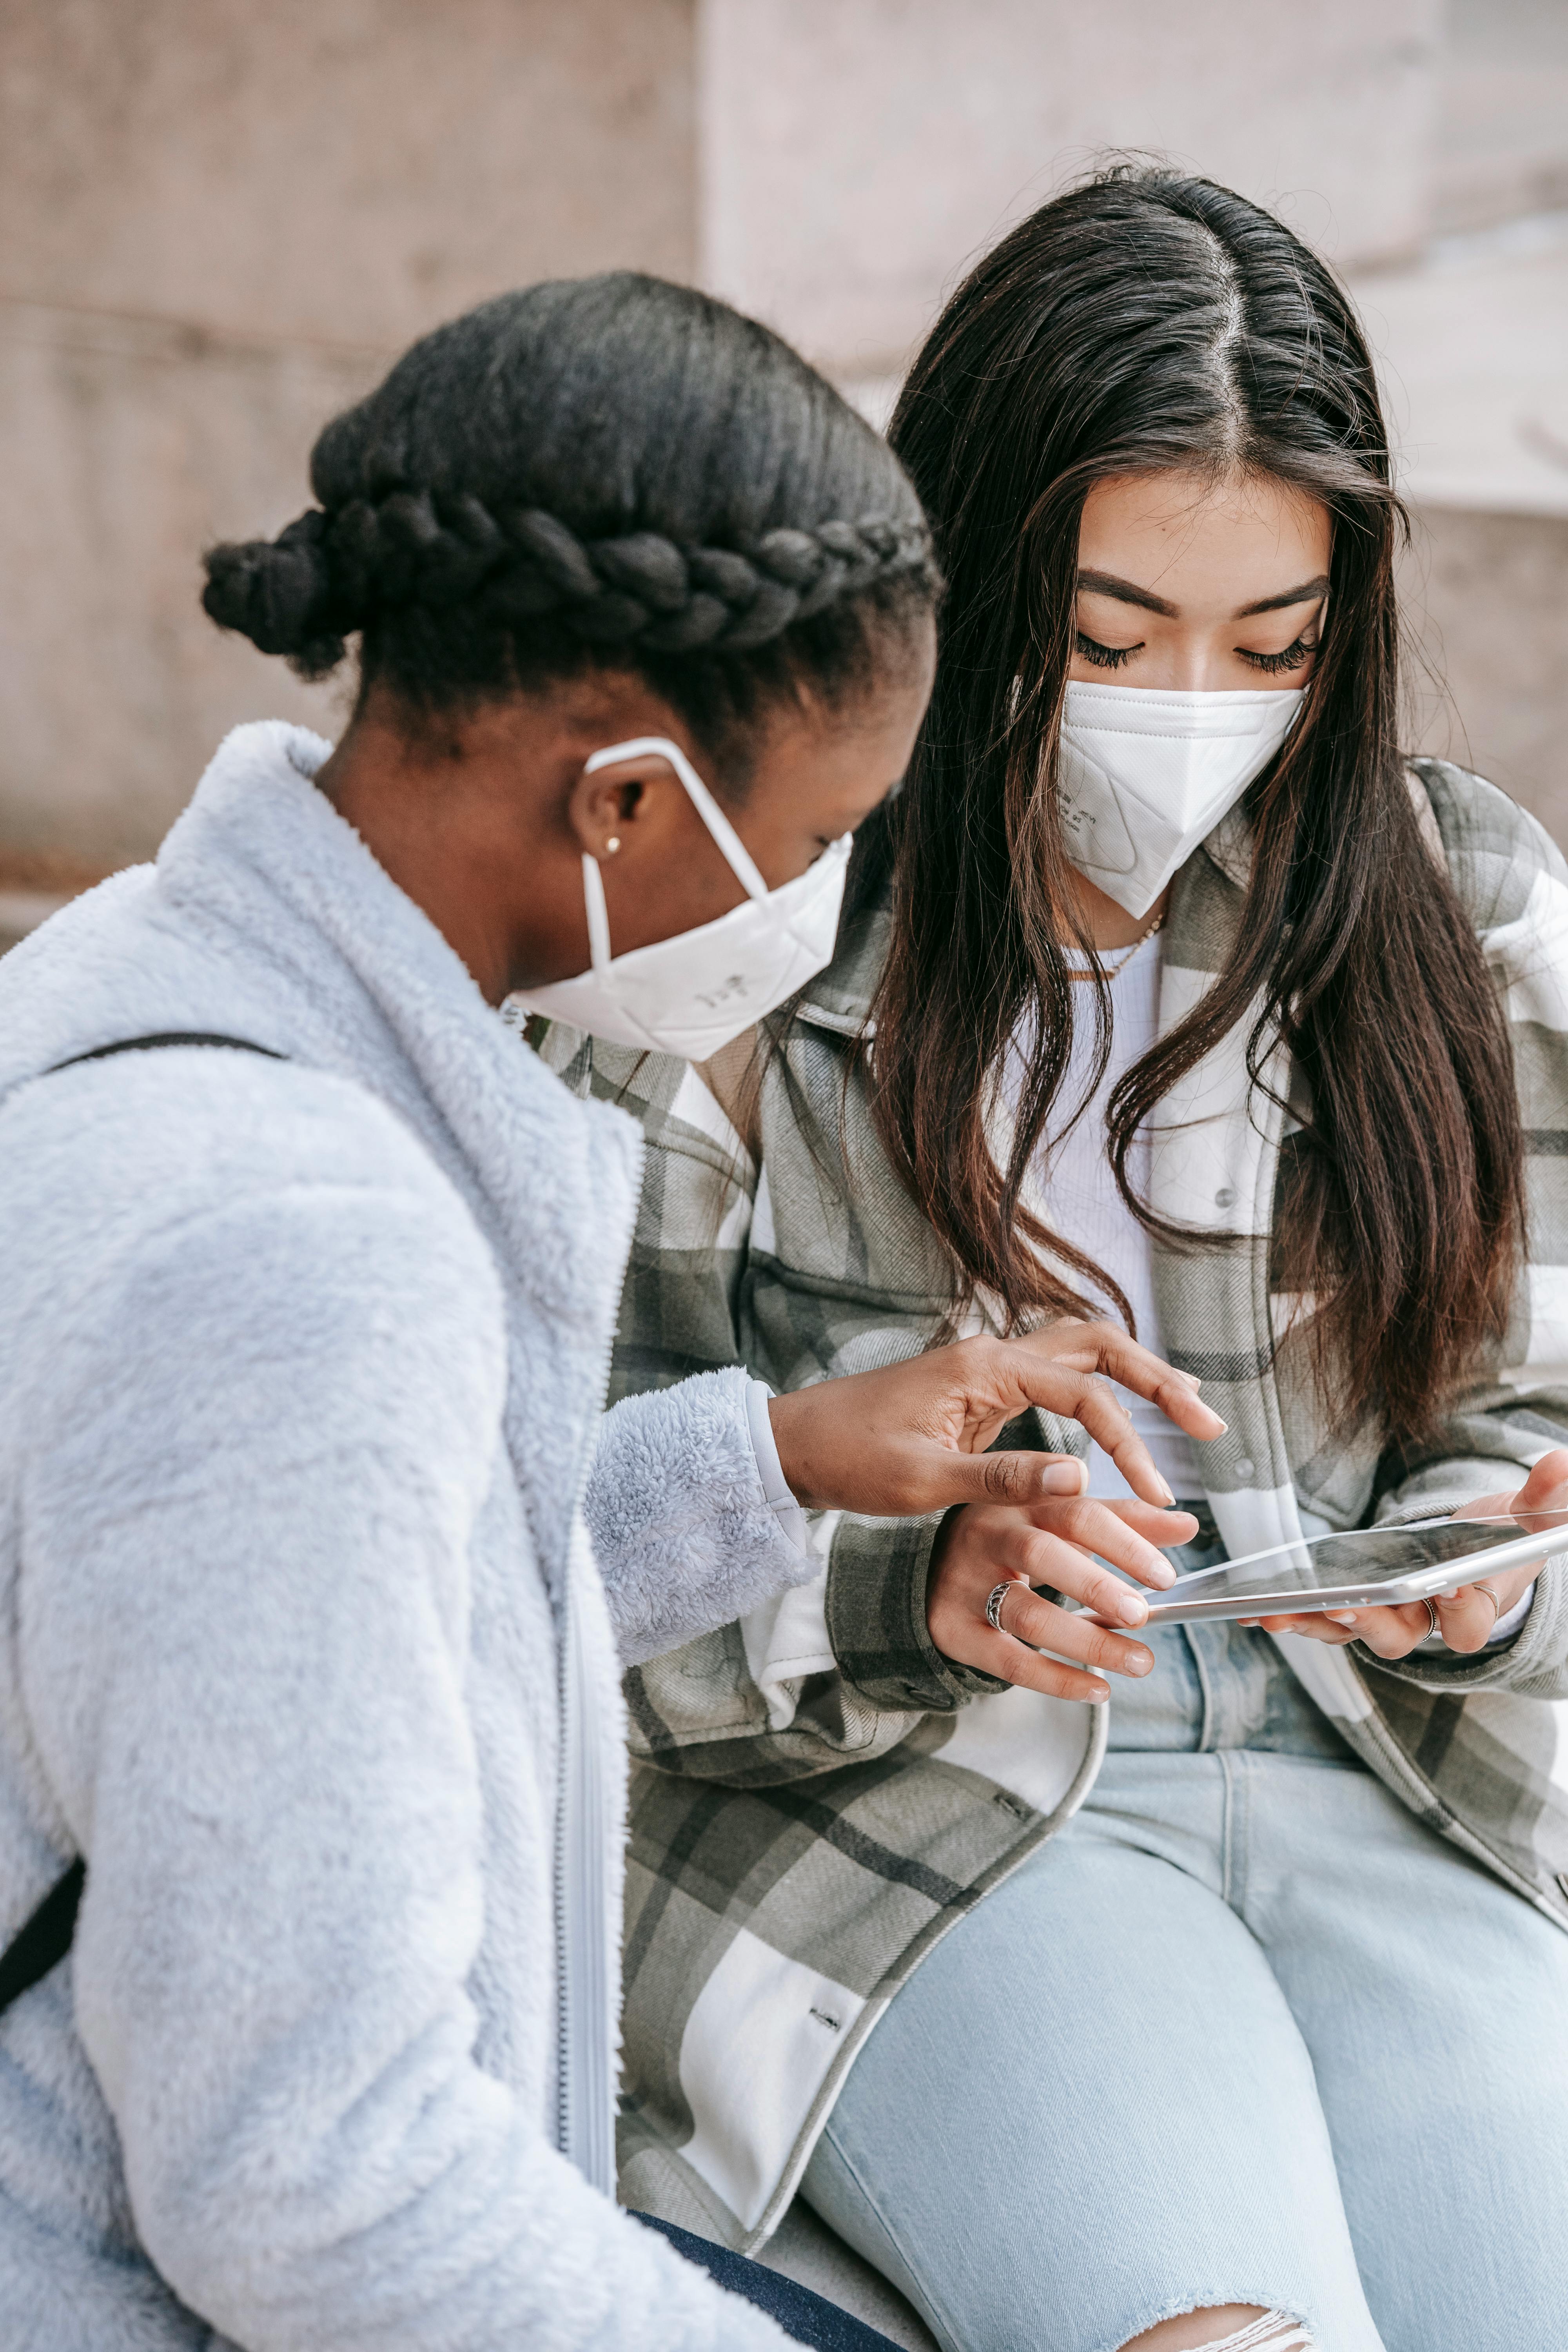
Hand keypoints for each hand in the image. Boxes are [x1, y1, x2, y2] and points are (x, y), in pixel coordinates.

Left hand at [767, 1319, 1225, 1518]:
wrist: (799, 1444)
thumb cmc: (851, 1460)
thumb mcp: (923, 1481)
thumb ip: (1003, 1478)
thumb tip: (1083, 1480)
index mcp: (984, 1368)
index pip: (1083, 1394)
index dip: (1129, 1441)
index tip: (1157, 1489)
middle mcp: (993, 1354)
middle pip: (1097, 1346)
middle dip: (1157, 1378)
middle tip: (1207, 1418)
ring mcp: (990, 1366)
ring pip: (1081, 1352)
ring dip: (1135, 1374)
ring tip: (1189, 1407)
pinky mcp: (985, 1388)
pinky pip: (1058, 1375)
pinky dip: (1102, 1388)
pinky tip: (1127, 1415)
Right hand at [927, 1492, 1198, 1702]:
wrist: (929, 1566)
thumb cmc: (1015, 1538)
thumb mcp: (1061, 1519)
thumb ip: (1124, 1522)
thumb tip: (1188, 1525)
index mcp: (1023, 1499)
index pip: (1077, 1512)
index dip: (1124, 1541)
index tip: (1166, 1575)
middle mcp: (989, 1533)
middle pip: (1044, 1555)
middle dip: (1098, 1586)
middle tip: (1143, 1615)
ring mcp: (965, 1581)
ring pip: (1027, 1613)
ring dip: (1089, 1643)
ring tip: (1140, 1662)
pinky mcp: (952, 1627)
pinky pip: (1007, 1660)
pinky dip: (1057, 1679)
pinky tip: (1098, 1690)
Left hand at [1244, 1447, 1567, 1657]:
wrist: (1480, 1554)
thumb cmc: (1508, 1538)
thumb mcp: (1535, 1518)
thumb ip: (1550, 1497)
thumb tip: (1562, 1461)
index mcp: (1475, 1609)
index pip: (1467, 1627)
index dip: (1460, 1613)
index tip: (1448, 1587)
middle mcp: (1427, 1623)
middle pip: (1397, 1637)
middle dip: (1370, 1620)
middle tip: (1345, 1604)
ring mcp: (1389, 1617)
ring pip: (1349, 1631)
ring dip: (1313, 1622)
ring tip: (1274, 1612)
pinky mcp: (1359, 1604)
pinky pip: (1324, 1617)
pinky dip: (1295, 1614)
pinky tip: (1256, 1608)